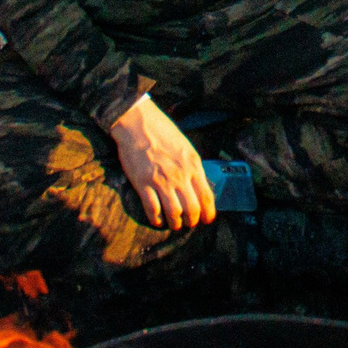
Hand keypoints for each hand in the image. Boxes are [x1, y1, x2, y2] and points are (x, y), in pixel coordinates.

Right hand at [109, 95, 214, 230]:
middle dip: (192, 221)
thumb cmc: (163, 132)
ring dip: (175, 223)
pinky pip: (152, 209)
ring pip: (174, 213)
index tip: (207, 219)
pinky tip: (157, 220)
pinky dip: (156, 219)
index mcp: (193, 166)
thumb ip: (194, 167)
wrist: (138, 123)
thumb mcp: (186, 148)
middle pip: (192, 209)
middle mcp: (180, 176)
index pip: (206, 197)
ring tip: (174, 224)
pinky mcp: (143, 184)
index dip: (208, 213)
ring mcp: (161, 181)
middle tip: (189, 223)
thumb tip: (201, 185)